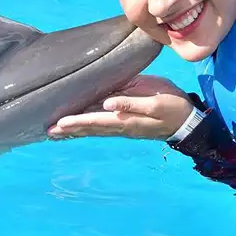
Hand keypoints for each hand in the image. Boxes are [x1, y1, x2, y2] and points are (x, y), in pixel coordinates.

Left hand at [47, 75, 194, 140]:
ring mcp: (122, 126)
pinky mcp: (125, 124)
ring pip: (94, 130)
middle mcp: (119, 126)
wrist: (188, 120)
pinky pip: (101, 127)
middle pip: (90, 128)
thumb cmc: (172, 106)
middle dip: (69, 130)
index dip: (76, 121)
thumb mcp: (155, 102)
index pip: (95, 121)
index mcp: (125, 120)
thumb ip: (131, 103)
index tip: (59, 124)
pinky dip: (86, 129)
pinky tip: (76, 129)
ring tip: (54, 133)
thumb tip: (108, 104)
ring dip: (74, 131)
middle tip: (47, 132)